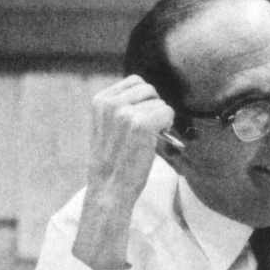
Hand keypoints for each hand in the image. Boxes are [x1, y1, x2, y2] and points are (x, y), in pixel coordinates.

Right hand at [73, 76, 174, 269]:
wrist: (110, 188)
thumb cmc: (112, 161)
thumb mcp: (107, 126)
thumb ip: (121, 107)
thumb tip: (149, 95)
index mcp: (100, 100)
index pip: (135, 81)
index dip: (144, 98)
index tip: (141, 116)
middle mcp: (111, 103)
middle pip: (149, 89)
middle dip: (154, 107)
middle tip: (150, 129)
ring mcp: (126, 113)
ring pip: (160, 103)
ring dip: (161, 119)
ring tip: (149, 138)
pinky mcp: (142, 125)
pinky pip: (168, 113)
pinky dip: (168, 125)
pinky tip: (157, 140)